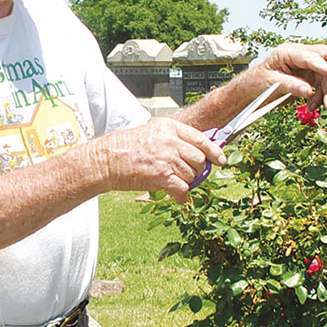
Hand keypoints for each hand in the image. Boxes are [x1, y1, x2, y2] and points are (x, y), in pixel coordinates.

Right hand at [94, 116, 224, 203]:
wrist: (106, 160)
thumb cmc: (124, 147)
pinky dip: (182, 197)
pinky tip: (178, 198)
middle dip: (198, 170)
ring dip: (186, 183)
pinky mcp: (161, 176)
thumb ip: (172, 138)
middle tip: (190, 175)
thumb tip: (192, 150)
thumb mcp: (150, 132)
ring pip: (192, 175)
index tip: (220, 160)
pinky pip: (182, 189)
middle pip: (199, 159)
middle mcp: (171, 141)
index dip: (214, 151)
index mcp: (169, 128)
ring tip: (174, 184)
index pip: (201, 139)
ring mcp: (167, 159)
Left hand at [257, 43, 326, 109]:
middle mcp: (301, 55)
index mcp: (288, 52)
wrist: (253, 89)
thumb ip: (290, 86)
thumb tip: (309, 91)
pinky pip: (322, 87)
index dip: (324, 66)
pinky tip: (314, 107)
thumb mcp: (270, 83)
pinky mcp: (311, 77)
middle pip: (326, 55)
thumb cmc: (257, 81)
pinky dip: (321, 98)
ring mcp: (308, 66)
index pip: (310, 57)